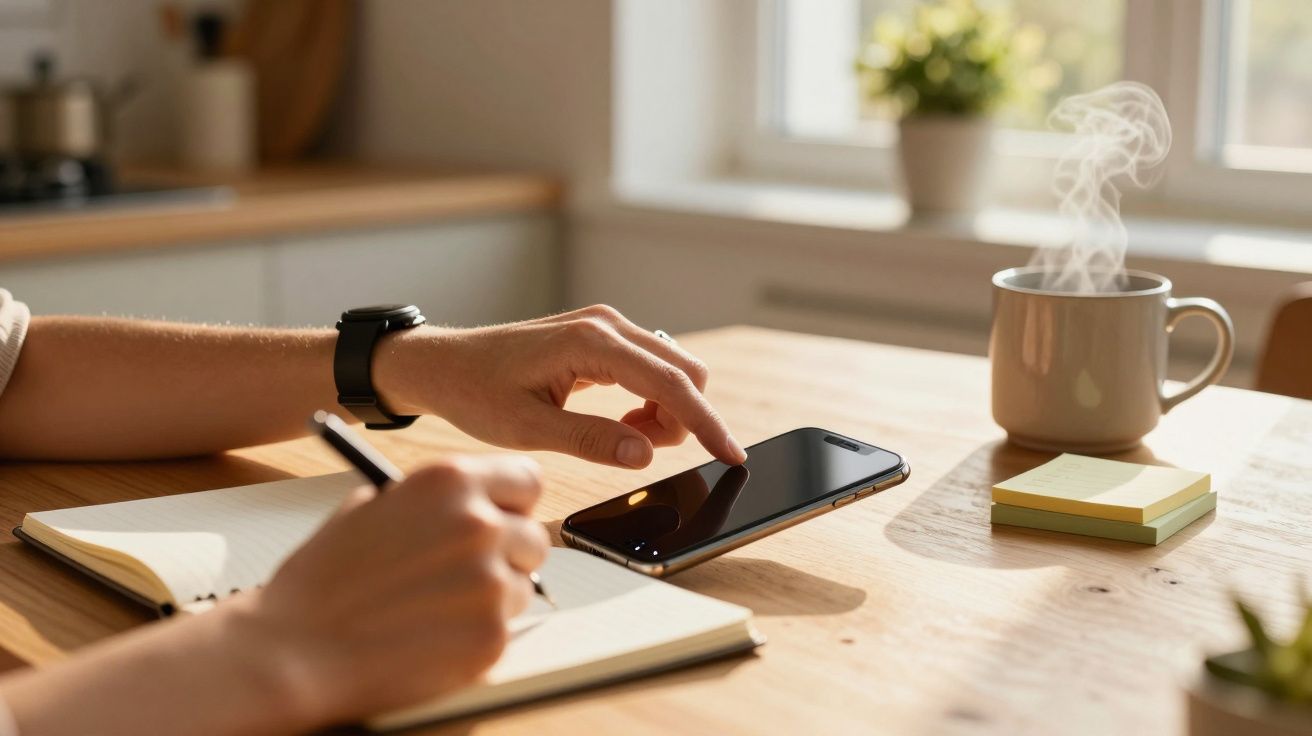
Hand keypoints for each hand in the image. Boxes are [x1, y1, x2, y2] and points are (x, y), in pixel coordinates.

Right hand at [238, 455, 549, 727]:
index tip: (506, 517)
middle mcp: (479, 524)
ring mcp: (489, 582)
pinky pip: (506, 629)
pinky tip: (431, 635)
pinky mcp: (491, 635)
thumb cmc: (323, 581)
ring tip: (433, 608)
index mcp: (450, 480)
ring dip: (491, 597)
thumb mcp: (372, 507)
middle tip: (470, 572)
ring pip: (521, 586)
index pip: (527, 480)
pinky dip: (477, 634)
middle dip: (508, 554)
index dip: (514, 503)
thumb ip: (432, 501)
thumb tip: (477, 505)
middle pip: (534, 537)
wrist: (295, 649)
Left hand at [375, 305, 746, 468]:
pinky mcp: (602, 338)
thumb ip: (591, 440)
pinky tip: (619, 421)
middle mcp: (606, 325)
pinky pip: (650, 369)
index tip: (731, 455)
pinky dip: (650, 401)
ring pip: (672, 370)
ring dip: (666, 411)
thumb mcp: (528, 429)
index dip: (705, 423)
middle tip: (640, 449)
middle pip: (684, 370)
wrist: (444, 365)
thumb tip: (644, 454)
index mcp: (590, 342)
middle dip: (682, 418)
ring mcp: (606, 327)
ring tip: (623, 437)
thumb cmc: (476, 392)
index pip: (669, 383)